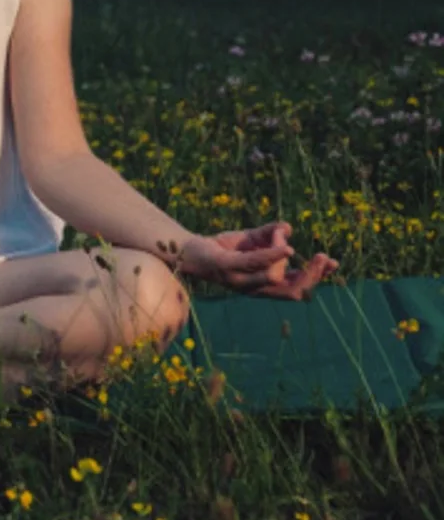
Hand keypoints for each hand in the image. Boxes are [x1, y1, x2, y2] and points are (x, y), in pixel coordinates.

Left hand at [174, 221, 338, 299]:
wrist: (187, 249)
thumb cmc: (221, 248)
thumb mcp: (251, 239)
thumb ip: (270, 234)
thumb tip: (289, 228)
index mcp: (263, 284)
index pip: (297, 288)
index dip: (316, 278)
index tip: (333, 263)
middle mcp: (255, 288)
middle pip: (293, 291)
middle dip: (312, 276)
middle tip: (324, 258)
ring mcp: (241, 280)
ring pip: (276, 277)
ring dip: (285, 256)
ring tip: (283, 240)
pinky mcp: (227, 268)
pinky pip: (254, 264)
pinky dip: (272, 256)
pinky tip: (287, 248)